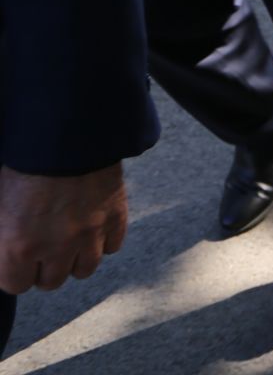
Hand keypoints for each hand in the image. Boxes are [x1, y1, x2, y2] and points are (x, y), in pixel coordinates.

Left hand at [0, 164, 128, 293]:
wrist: (68, 133)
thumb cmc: (25, 163)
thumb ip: (2, 229)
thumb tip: (5, 241)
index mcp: (18, 246)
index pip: (16, 285)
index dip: (14, 271)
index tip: (16, 258)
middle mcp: (56, 248)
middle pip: (51, 282)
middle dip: (45, 267)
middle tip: (43, 246)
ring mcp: (90, 235)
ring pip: (85, 270)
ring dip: (75, 259)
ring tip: (69, 240)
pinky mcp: (116, 218)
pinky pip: (112, 247)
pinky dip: (103, 241)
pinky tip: (92, 225)